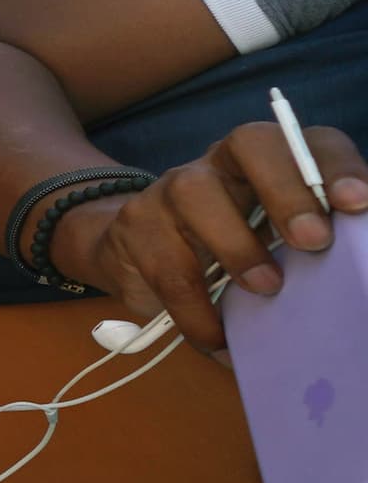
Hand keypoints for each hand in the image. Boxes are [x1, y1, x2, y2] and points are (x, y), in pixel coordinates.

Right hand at [47, 118, 367, 351]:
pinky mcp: (136, 224)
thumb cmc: (237, 252)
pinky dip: (196, 309)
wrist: (142, 254)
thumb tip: (357, 273)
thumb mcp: (281, 244)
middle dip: (286, 191)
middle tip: (313, 241)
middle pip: (251, 144)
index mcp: (273, 161)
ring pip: (195, 192)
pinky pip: (165, 264)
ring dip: (235, 244)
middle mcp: (223, 161)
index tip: (356, 202)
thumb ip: (317, 248)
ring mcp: (174, 188)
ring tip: (265, 288)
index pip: (310, 144)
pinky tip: (218, 338)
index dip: (336, 166)